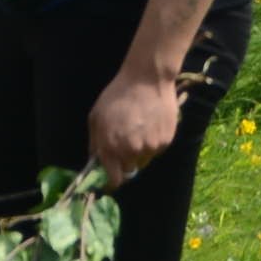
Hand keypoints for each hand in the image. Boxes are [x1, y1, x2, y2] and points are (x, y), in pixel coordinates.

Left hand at [85, 60, 183, 181]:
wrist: (147, 80)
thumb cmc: (117, 96)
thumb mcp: (96, 117)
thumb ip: (95, 143)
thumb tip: (96, 161)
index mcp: (110, 148)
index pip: (115, 179)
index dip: (113, 180)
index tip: (113, 176)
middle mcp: (131, 152)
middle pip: (130, 170)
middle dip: (126, 160)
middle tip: (126, 142)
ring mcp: (150, 147)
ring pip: (144, 159)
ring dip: (141, 150)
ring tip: (140, 129)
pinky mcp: (165, 141)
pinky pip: (157, 149)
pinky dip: (153, 141)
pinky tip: (151, 124)